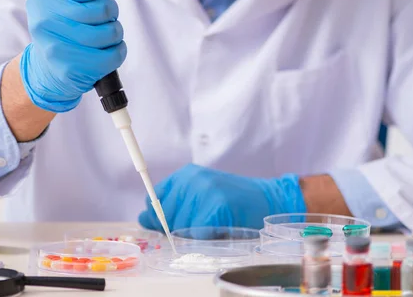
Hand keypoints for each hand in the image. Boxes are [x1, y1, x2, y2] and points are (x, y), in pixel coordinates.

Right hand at [20, 0, 126, 111]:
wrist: (47, 69)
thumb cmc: (57, 25)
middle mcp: (45, 22)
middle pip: (105, 10)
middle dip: (111, 12)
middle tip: (105, 18)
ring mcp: (58, 48)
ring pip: (112, 32)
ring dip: (116, 32)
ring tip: (107, 34)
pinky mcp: (73, 69)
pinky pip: (114, 55)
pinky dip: (119, 50)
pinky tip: (110, 49)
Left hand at [138, 164, 306, 230]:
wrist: (269, 199)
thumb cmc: (233, 200)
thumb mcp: (201, 193)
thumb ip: (174, 204)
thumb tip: (144, 218)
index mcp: (186, 174)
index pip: (154, 198)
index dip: (159, 216)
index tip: (169, 223)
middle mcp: (192, 179)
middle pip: (164, 215)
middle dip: (177, 227)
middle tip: (202, 222)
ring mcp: (204, 191)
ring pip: (180, 227)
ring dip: (194, 233)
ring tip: (213, 222)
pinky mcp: (216, 206)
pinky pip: (197, 234)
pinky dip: (206, 237)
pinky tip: (219, 227)